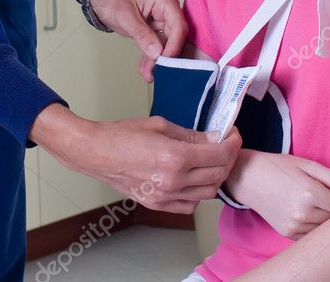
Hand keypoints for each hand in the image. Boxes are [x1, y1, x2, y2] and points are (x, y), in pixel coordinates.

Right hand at [29, 103, 241, 213]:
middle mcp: (174, 181)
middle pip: (217, 174)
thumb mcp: (160, 124)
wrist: (96, 153)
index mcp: (175, 157)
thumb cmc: (122, 134)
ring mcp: (166, 196)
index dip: (232, 143)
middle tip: (226, 144)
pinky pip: (190, 204)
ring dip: (216, 176)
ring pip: (208, 192)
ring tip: (212, 160)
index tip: (234, 134)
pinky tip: (194, 178)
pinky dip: (199, 192)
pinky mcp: (158, 205)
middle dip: (227, 158)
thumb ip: (190, 134)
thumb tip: (213, 137)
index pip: (219, 154)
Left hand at [81, 0, 184, 81]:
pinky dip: (150, 58)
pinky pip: (156, 46)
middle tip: (156, 71)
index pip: (178, 25)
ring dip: (157, 61)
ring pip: (166, 45)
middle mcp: (167, 9)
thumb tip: (157, 52)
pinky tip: (145, 70)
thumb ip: (141, 34)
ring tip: (148, 73)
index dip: (174, 45)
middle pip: (175, 37)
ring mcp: (162, 20)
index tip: (165, 60)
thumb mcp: (124, 15)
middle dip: (165, 56)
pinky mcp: (154, 29)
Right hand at [224, 149, 329, 238]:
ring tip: (319, 204)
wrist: (248, 177)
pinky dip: (315, 226)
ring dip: (327, 219)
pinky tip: (308, 213)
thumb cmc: (279, 167)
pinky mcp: (288, 233)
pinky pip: (312, 235)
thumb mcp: (306, 164)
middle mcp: (302, 213)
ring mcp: (294, 225)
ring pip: (325, 229)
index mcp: (309, 192)